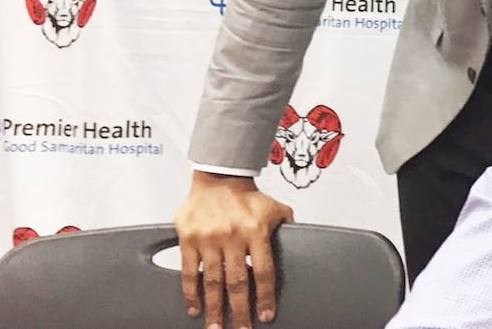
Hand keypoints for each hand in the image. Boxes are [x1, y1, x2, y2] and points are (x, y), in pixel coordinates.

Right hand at [176, 171, 293, 327]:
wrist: (219, 178)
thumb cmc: (248, 197)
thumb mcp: (275, 209)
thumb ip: (286, 227)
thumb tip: (303, 242)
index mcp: (257, 231)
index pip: (264, 271)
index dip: (266, 296)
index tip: (266, 315)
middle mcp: (233, 236)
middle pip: (237, 282)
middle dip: (240, 310)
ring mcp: (209, 239)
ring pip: (212, 281)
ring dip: (215, 307)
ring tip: (216, 327)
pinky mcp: (188, 239)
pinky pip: (189, 271)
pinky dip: (191, 292)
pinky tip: (195, 308)